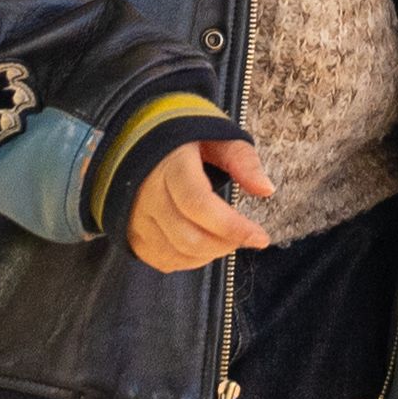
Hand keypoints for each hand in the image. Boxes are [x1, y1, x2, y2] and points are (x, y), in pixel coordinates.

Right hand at [120, 134, 268, 273]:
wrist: (138, 137)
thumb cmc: (185, 137)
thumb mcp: (219, 137)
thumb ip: (243, 161)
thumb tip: (266, 189)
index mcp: (171, 166)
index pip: (198, 204)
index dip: (232, 227)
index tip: (260, 237)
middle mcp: (148, 194)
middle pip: (188, 236)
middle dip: (225, 244)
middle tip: (246, 237)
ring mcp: (136, 216)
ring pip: (175, 253)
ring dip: (209, 255)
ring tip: (226, 239)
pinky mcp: (131, 231)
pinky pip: (160, 259)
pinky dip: (187, 261)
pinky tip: (203, 247)